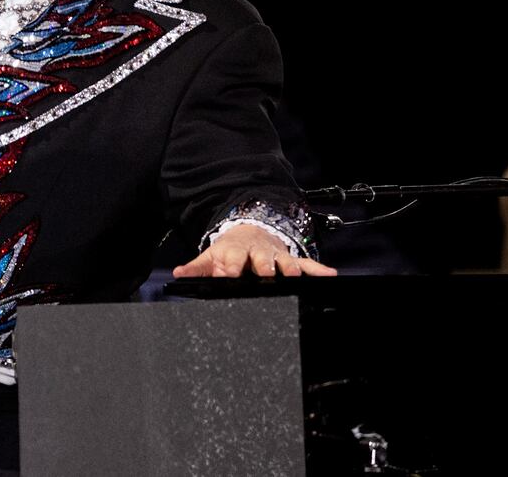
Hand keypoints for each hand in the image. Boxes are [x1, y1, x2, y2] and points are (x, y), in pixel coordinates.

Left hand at [171, 223, 337, 277]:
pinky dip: (318, 269)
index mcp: (235, 252)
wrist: (249, 231)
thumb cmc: (229, 249)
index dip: (230, 267)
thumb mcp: (211, 256)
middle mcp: (257, 253)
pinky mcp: (290, 259)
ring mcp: (276, 255)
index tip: (228, 274)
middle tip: (266, 275)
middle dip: (265, 268)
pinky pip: (307, 265)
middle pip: (262, 261)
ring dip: (290, 269)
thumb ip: (197, 268)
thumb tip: (178, 275)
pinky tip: (329, 275)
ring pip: (286, 263)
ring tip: (294, 276)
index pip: (232, 260)